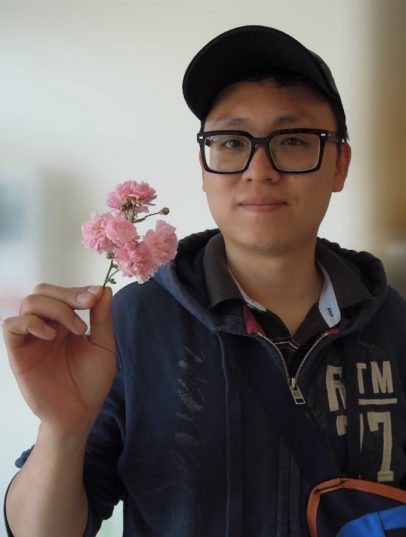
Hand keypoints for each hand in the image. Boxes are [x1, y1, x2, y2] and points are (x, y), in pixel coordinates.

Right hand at [2, 284, 115, 438]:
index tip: (95, 296)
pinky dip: (31, 322)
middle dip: (66, 294)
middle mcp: (47, 326)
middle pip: (43, 291)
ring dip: (55, 308)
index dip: (78, 290)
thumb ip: (102, 318)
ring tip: (77, 329)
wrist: (79, 414)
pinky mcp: (18, 353)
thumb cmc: (91, 382)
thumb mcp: (103, 346)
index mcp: (65, 323)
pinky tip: (51, 335)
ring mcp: (31, 339)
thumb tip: (104, 289)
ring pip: (29, 303)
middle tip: (86, 305)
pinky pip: (11, 326)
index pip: (63, 293)